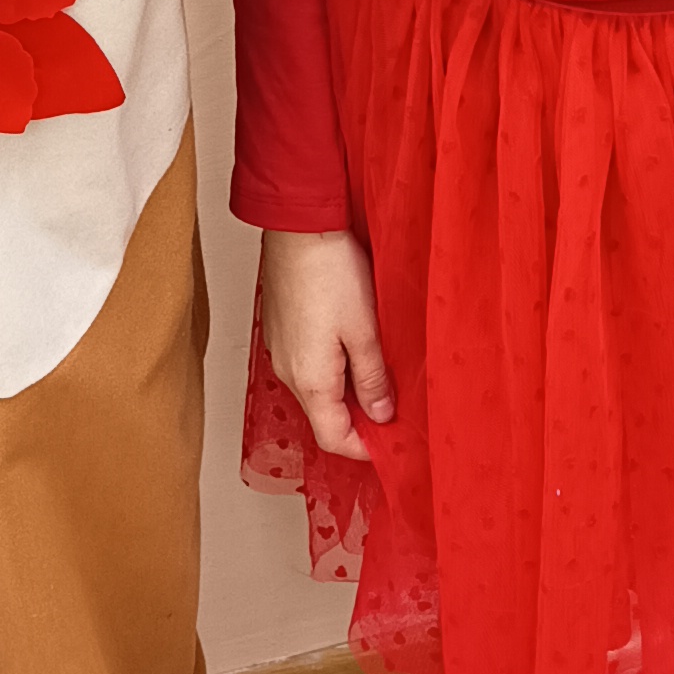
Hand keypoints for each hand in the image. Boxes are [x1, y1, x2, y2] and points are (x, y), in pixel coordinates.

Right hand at [260, 228, 397, 464]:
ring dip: (346, 391)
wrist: (298, 226)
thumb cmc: (330, 270)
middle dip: (358, 419)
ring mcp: (280, 350)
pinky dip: (331, 369)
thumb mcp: (365, 330)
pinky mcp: (280, 330)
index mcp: (309, 379)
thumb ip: (373, 379)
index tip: (391, 442)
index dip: (363, 448)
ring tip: (378, 373)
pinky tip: (353, 346)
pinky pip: (307, 366)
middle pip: (323, 416)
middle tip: (393, 407)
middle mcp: (288, 371)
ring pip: (316, 390)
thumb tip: (380, 415)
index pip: (333, 438)